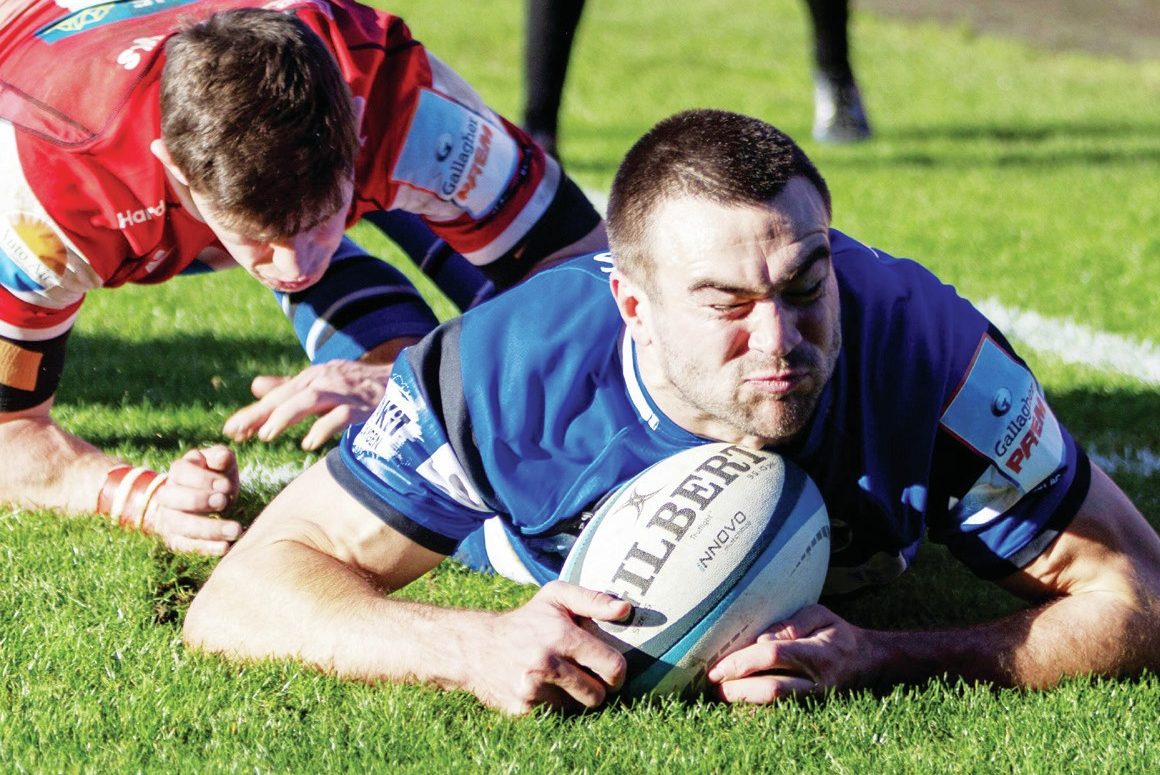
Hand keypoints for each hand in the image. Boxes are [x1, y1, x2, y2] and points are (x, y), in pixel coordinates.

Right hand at [144, 445, 241, 555]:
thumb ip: (222, 457)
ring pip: (180, 525)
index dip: (202, 479)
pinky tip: (225, 547)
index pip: (180, 471)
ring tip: (235, 529)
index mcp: (179, 470)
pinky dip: (205, 548)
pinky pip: (185, 546)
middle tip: (223, 502)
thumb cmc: (218, 477)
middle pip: (171, 498)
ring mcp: (170, 517)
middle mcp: (169, 494)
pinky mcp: (176, 538)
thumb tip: (221, 457)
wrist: (213, 500)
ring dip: (208, 528)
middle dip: (197, 500)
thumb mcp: (223, 464)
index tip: (225, 485)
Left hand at [222, 359, 392, 449]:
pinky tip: (308, 444)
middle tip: (237, 433)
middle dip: (259, 414)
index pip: (278, 394)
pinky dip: (323, 428)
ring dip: (285, 417)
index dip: (253, 412)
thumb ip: (290, 387)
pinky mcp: (365, 406)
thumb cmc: (362, 387)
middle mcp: (327, 380)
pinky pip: (341, 415)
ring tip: (266, 436)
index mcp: (315, 376)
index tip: (229, 430)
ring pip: (309, 400)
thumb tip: (255, 386)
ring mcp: (346, 392)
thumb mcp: (322, 383)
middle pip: (287, 395)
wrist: (408, 381)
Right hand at [468, 581, 630, 714]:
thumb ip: (594, 599)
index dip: (617, 672)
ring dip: (575, 697)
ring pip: (577, 708)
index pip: (612, 666)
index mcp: (561, 635)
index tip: (611, 671)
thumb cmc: (526, 620)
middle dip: (597, 688)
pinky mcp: (521, 710)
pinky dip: (554, 705)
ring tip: (561, 679)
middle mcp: (546, 663)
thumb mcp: (556, 597)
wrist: (476, 646)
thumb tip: (626, 610)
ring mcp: (532, 690)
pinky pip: (555, 716)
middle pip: (597, 695)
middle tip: (587, 676)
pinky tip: (541, 688)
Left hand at [706, 604, 865, 703]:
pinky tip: (740, 699)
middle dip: (738, 690)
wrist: (869, 663)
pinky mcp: (811, 708)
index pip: (773, 657)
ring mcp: (816, 699)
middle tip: (714, 685)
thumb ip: (791, 623)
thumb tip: (760, 639)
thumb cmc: (838, 634)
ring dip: (745, 701)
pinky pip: (781, 711)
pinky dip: (757, 707)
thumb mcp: (820, 615)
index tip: (718, 668)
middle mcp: (817, 681)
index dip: (743, 662)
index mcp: (817, 653)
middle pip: (771, 689)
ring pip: (775, 706)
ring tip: (721, 692)